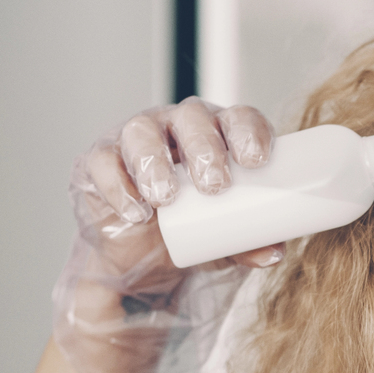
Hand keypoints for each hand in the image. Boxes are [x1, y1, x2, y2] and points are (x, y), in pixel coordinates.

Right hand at [54, 100, 281, 372]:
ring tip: (165, 198)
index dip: (248, 132)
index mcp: (221, 135)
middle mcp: (180, 127)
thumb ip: (248, 243)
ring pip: (142, 132)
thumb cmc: (193, 227)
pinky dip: (118, 185)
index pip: (238, 118)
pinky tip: (134, 211)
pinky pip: (104, 161)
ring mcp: (139, 138)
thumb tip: (272, 253)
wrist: (143, 254)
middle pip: (192, 117)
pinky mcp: (101, 159)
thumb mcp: (225, 240)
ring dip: (155, 162)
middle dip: (204, 148)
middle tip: (215, 184)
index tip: (256, 160)